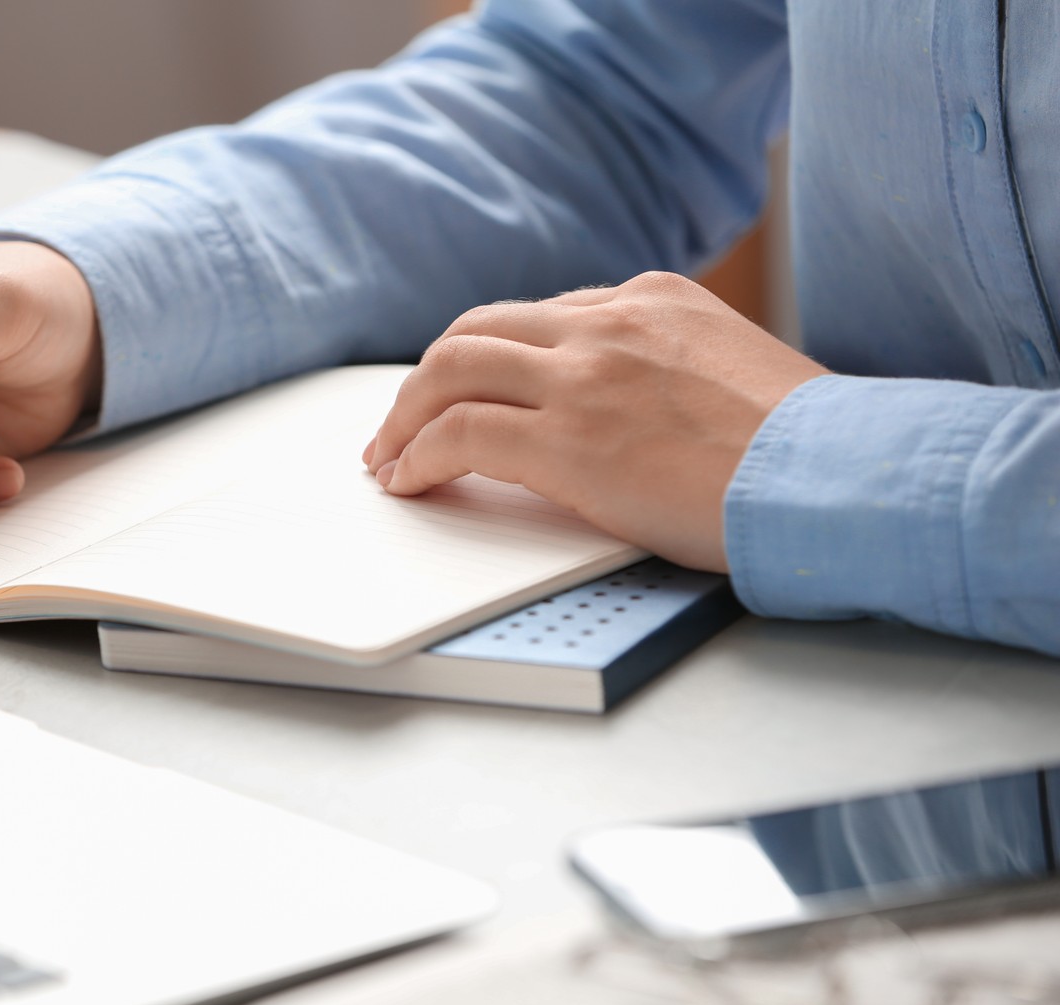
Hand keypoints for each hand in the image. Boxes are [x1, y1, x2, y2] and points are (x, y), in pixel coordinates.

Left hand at [362, 272, 827, 570]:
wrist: (840, 475)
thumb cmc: (805, 448)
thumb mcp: (734, 370)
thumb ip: (668, 369)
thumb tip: (630, 408)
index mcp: (652, 298)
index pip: (537, 316)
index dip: (487, 360)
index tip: (465, 392)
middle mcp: (609, 323)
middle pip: (475, 329)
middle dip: (428, 378)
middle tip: (402, 422)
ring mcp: (583, 376)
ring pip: (449, 368)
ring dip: (404, 415)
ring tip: (388, 456)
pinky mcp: (567, 440)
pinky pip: (457, 433)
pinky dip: (417, 455)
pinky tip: (408, 481)